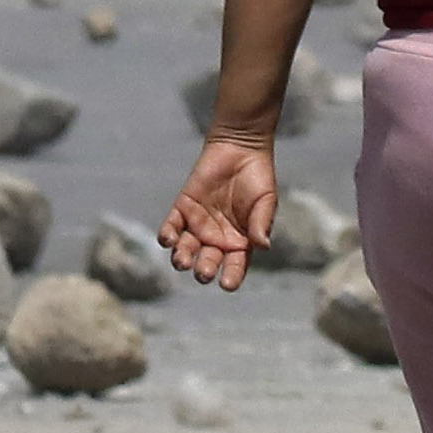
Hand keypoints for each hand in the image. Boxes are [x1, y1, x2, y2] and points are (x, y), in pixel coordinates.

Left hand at [165, 134, 279, 290]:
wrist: (240, 147)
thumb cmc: (258, 177)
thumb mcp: (266, 201)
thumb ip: (262, 223)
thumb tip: (264, 246)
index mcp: (239, 242)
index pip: (235, 266)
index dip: (232, 277)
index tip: (228, 284)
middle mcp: (216, 238)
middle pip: (207, 261)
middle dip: (204, 270)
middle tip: (203, 272)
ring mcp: (198, 224)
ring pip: (185, 249)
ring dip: (181, 258)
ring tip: (182, 261)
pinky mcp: (183, 208)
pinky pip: (171, 227)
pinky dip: (167, 236)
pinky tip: (168, 239)